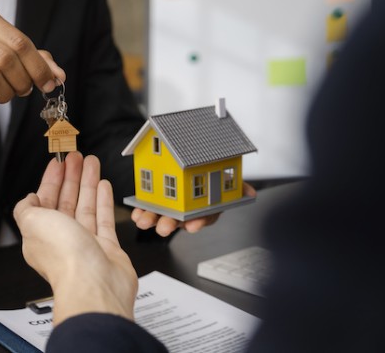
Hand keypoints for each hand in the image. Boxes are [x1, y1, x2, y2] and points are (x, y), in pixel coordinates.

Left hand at [14, 152, 137, 324]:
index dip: (51, 180)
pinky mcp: (106, 248)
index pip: (44, 201)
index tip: (58, 163)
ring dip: (88, 183)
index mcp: (40, 234)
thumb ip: (26, 208)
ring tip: (92, 163)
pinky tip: (103, 186)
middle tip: (76, 157)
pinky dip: (103, 200)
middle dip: (71, 177)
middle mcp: (63, 239)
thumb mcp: (32, 223)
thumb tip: (27, 199)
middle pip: (66, 201)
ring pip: (86, 206)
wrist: (94, 283)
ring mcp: (86, 243)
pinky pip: (104, 219)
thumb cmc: (64, 258)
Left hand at [130, 182, 256, 235]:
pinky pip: (148, 207)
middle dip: (170, 224)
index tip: (193, 225)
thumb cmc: (209, 172)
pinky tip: (136, 211)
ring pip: (161, 215)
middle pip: (179, 219)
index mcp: (205, 206)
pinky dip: (141, 209)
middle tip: (163, 227)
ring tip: (143, 220)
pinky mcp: (156, 201)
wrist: (187, 158)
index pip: (204, 217)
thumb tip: (249, 192)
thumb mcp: (226, 178)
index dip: (199, 222)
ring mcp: (171, 206)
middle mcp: (188, 209)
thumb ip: (236, 185)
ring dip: (151, 218)